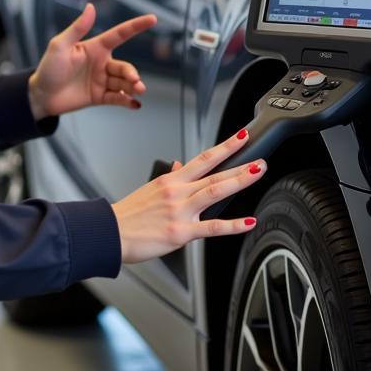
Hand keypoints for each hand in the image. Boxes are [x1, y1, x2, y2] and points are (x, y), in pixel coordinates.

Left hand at [27, 2, 156, 120]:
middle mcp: (101, 63)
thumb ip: (77, 27)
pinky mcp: (99, 97)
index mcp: (95, 48)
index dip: (136, 26)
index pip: (120, 34)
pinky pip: (118, 98)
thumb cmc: (48, 68)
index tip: (152, 18)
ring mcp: (101, 81)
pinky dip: (128, 101)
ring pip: (124, 83)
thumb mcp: (60, 45)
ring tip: (137, 91)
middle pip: (124, 66)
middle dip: (132, 73)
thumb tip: (90, 6)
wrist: (40, 96)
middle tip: (134, 81)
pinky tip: (135, 104)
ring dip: (133, 87)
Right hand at [112, 130, 264, 263]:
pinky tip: (248, 222)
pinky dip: (233, 225)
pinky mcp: (181, 232)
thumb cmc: (129, 215)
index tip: (241, 137)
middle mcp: (178, 191)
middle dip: (240, 163)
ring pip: (215, 191)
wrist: (109, 233)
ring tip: (257, 174)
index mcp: (171, 180)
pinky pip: (212, 227)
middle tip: (260, 158)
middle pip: (214, 172)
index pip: (204, 158)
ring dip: (239, 181)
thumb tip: (180, 165)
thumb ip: (170, 178)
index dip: (225, 147)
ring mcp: (180, 211)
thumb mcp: (150, 189)